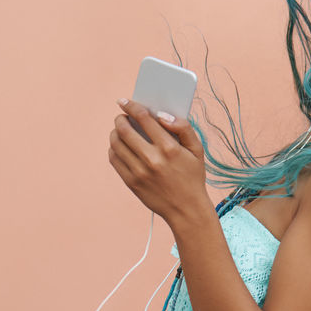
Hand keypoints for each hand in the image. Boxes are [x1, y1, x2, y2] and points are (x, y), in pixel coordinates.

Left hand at [108, 97, 207, 223]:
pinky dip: (113, 148)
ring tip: (120, 130)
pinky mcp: (130, 182)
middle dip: (121, 118)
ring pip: (116, 143)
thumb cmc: (192, 177)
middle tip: (122, 116)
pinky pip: (114, 159)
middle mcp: (152, 158)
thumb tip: (162, 115)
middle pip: (125, 129)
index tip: (125, 101)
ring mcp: (139, 171)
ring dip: (115, 132)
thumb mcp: (197, 150)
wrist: (186, 209)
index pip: (144, 118)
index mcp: (169, 148)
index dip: (132, 106)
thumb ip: (184, 128)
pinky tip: (119, 146)